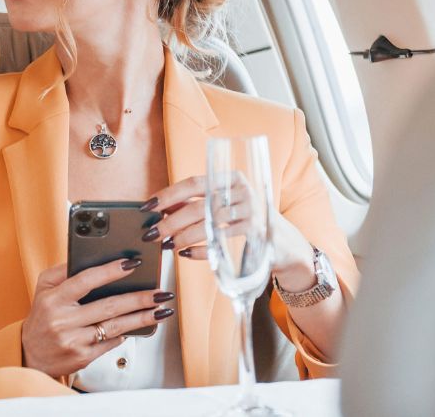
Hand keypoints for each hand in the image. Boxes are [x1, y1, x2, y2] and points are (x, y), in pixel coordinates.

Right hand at [21, 260, 174, 376]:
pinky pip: (111, 343)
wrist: (30, 356)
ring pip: (115, 327)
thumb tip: (89, 258)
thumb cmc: (41, 318)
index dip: (110, 271)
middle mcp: (64, 321)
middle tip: (160, 292)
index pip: (85, 280)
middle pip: (108, 306)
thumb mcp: (43, 289)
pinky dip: (126, 333)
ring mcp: (74, 341)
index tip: (131, 264)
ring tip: (161, 309)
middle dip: (138, 298)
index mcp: (54, 299)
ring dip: (141, 318)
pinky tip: (139, 325)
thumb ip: (62, 271)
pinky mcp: (83, 357)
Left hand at [145, 176, 310, 275]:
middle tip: (152, 233)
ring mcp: (252, 212)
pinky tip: (186, 254)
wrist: (286, 245)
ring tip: (168, 245)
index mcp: (231, 178)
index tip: (148, 206)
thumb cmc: (248, 222)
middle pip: (197, 207)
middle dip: (170, 222)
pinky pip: (220, 243)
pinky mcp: (257, 234)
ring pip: (207, 226)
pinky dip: (200, 251)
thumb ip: (197, 204)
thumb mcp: (224, 207)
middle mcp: (243, 191)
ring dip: (182, 237)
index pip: (193, 183)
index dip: (168, 195)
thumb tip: (162, 209)